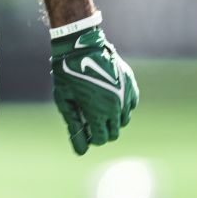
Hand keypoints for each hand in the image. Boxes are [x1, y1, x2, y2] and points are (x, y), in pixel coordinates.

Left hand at [51, 26, 139, 154]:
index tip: (85, 131)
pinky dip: (122, 107)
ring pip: (124, 120)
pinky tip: (109, 98)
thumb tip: (81, 151)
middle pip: (115, 132)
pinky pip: (131, 105)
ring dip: (113, 119)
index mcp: (98, 112)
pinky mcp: (131, 85)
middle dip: (103, 131)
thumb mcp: (65, 101)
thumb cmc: (68, 73)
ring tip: (98, 107)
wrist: (81, 45)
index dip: (92, 138)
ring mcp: (125, 95)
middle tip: (91, 121)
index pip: (102, 138)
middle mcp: (116, 107)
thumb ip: (74, 126)